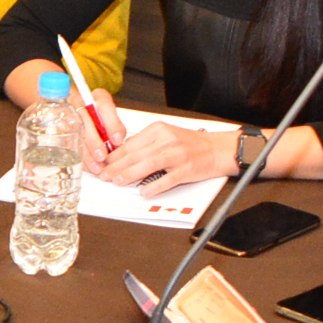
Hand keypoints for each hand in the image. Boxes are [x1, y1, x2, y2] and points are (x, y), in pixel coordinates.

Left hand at [98, 117, 230, 193]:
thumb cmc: (192, 144)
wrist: (218, 149)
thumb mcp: (166, 136)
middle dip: (116, 167)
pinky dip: (154, 186)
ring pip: (147, 165)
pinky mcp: (186, 169)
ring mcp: (177, 155)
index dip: (114, 156)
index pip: (130, 144)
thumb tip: (123, 155)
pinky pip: (167, 179)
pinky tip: (144, 191)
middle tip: (105, 175)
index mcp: (158, 130)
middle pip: (135, 155)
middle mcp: (166, 140)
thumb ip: (146, 144)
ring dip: (129, 175)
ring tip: (117, 182)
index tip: (104, 164)